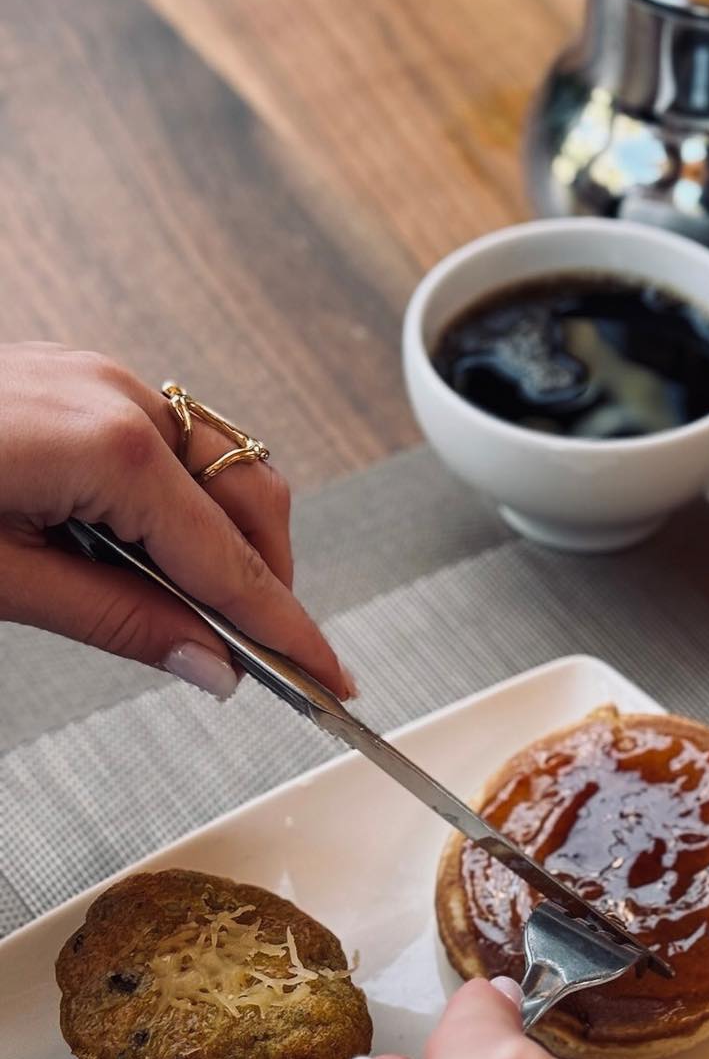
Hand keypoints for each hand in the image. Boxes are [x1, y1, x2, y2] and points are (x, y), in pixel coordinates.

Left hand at [0, 342, 348, 695]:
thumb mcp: (1, 579)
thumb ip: (116, 620)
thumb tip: (209, 663)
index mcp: (110, 446)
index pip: (233, 562)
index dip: (287, 632)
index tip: (327, 677)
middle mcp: (118, 398)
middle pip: (252, 498)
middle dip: (265, 581)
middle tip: (254, 655)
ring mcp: (100, 381)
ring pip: (219, 465)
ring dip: (220, 539)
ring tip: (180, 604)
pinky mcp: (77, 382)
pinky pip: (170, 441)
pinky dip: (178, 503)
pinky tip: (138, 549)